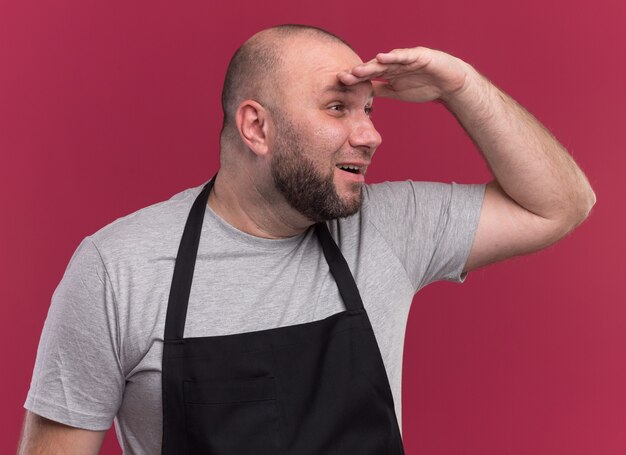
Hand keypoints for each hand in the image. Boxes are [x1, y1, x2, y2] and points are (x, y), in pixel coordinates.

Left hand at [338, 46, 474, 103]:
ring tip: (358, 70)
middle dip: (358, 73)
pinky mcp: (419, 56)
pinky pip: (405, 56)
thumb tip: (363, 95)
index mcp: (389, 73)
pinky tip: (382, 57)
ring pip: (386, 62)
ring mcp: (406, 59)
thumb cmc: (424, 86)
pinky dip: (394, 57)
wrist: (449, 84)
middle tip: (343, 77)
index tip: (340, 83)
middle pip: (373, 68)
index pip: (369, 76)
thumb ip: (380, 91)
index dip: (355, 79)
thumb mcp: (396, 92)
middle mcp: (395, 64)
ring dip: (371, 65)